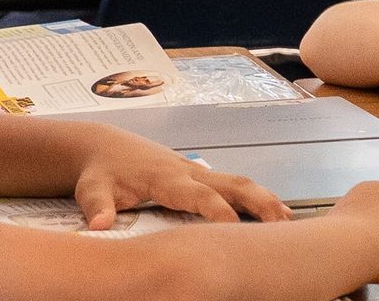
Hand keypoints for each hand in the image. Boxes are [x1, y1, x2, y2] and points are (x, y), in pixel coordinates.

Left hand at [72, 131, 288, 229]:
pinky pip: (230, 185)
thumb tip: (99, 227)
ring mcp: (196, 172)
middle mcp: (188, 172)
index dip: (218, 211)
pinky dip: (252, 198)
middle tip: (283, 224)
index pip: (199, 195)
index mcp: (167, 178)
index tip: (236, 231)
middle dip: (259, 201)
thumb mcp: (91, 189)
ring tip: (287, 221)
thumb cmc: (100, 172)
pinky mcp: (197, 176)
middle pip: (233, 183)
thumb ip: (98, 207)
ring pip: (238, 182)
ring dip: (263, 199)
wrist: (104, 147)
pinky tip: (267, 214)